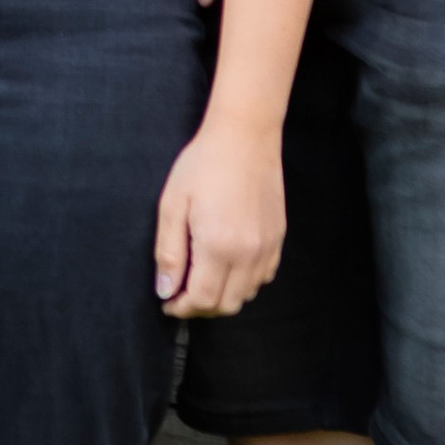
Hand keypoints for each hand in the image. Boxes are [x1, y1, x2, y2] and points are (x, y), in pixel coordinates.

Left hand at [154, 120, 284, 318]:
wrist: (245, 137)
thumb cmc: (202, 165)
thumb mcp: (172, 204)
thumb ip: (169, 252)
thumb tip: (166, 290)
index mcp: (218, 246)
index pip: (202, 300)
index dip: (181, 307)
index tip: (167, 302)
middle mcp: (248, 253)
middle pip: (226, 305)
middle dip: (200, 307)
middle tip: (181, 294)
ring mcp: (267, 247)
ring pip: (247, 295)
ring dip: (222, 296)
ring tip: (201, 279)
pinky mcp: (278, 239)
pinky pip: (263, 277)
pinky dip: (244, 283)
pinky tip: (226, 266)